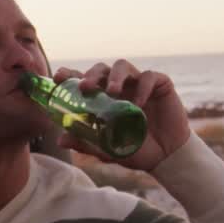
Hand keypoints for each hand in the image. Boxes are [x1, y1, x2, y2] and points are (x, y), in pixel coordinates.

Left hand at [52, 60, 190, 171]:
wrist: (165, 157)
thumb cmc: (135, 149)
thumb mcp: (107, 149)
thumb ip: (86, 143)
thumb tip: (60, 140)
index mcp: (102, 98)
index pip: (83, 80)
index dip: (69, 75)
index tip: (58, 76)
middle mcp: (119, 87)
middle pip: (101, 68)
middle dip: (91, 74)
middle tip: (85, 87)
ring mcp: (138, 83)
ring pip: (122, 66)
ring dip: (115, 76)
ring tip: (113, 92)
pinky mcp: (160, 84)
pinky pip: (149, 77)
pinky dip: (142, 88)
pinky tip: (138, 105)